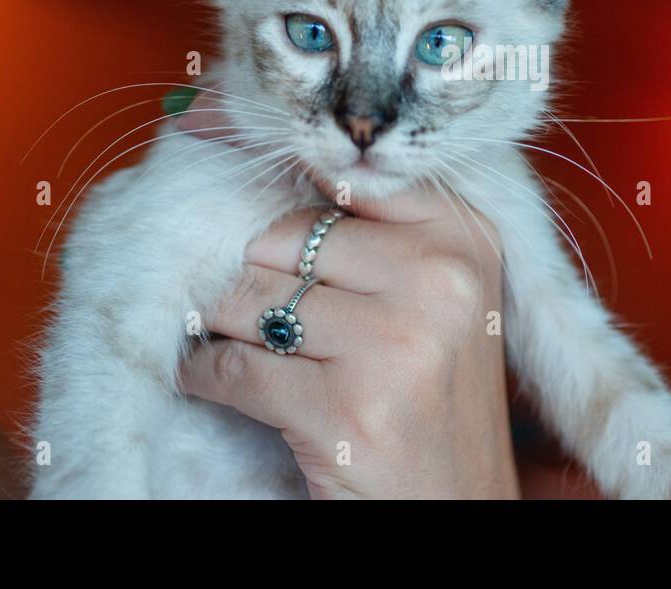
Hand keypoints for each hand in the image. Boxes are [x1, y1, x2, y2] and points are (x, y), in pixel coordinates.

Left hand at [175, 105, 516, 497]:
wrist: (456, 508)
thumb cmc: (436, 396)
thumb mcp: (440, 296)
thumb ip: (379, 231)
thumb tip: (268, 169)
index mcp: (465, 239)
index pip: (348, 179)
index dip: (285, 181)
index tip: (235, 162)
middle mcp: (439, 280)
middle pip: (286, 239)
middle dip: (252, 272)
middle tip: (242, 296)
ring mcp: (393, 344)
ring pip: (253, 299)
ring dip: (220, 321)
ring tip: (220, 333)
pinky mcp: (344, 408)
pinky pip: (235, 367)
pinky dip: (205, 372)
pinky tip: (205, 375)